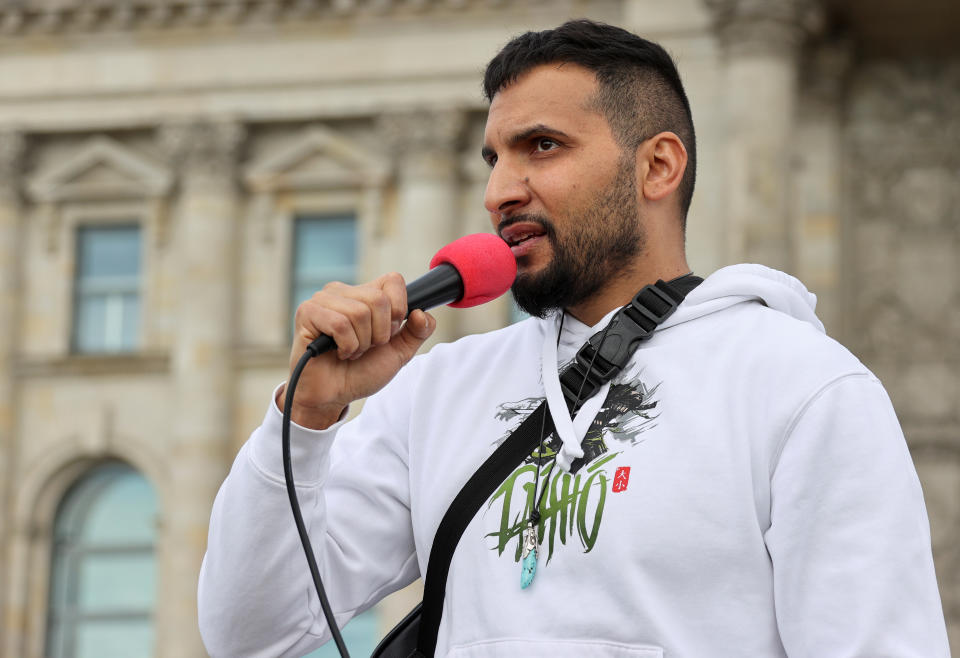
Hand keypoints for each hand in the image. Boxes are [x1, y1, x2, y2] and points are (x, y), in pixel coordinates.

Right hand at [279, 273, 435, 428]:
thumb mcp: (398, 352)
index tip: (387, 334)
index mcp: (365, 294)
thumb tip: (422, 313)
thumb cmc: (361, 371)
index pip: (393, 281)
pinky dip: (346, 346)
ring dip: (361, 343)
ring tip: (350, 351)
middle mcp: (343, 291)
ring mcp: (323, 300)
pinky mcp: (307, 312)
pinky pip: (340, 324)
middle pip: (379, 300)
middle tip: (365, 347)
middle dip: (379, 334)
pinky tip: (336, 352)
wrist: (334, 395)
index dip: (398, 311)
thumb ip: (417, 332)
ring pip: (360, 313)